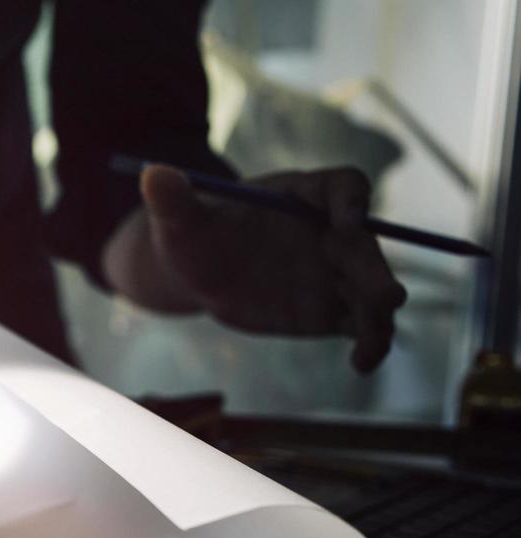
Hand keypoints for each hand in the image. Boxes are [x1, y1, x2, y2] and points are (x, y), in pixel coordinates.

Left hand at [127, 164, 407, 372]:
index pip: (344, 187)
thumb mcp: (179, 219)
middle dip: (375, 270)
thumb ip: (173, 199)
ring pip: (370, 289)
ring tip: (372, 343)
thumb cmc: (193, 234)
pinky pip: (359, 324)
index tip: (348, 223)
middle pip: (366, 245)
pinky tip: (361, 364)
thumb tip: (152, 174)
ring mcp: (335, 272)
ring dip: (378, 313)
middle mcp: (331, 232)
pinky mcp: (331, 309)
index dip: (352, 202)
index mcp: (303, 195)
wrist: (199, 272)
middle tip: (386, 297)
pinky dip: (367, 343)